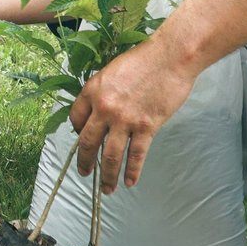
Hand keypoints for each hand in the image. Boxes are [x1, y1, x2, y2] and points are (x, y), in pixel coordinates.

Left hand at [68, 39, 194, 193]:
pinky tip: (130, 182)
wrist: (170, 57)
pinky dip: (132, 171)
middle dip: (85, 161)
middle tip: (85, 173)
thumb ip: (103, 92)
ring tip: (107, 188)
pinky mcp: (146, 127)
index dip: (78, 131)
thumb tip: (101, 112)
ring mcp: (124, 119)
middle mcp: (104, 108)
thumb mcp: (113, 71)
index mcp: (93, 90)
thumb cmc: (144, 60)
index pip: (76, 118)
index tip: (82, 139)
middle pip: (88, 142)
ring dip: (107, 175)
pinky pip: (136, 155)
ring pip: (110, 155)